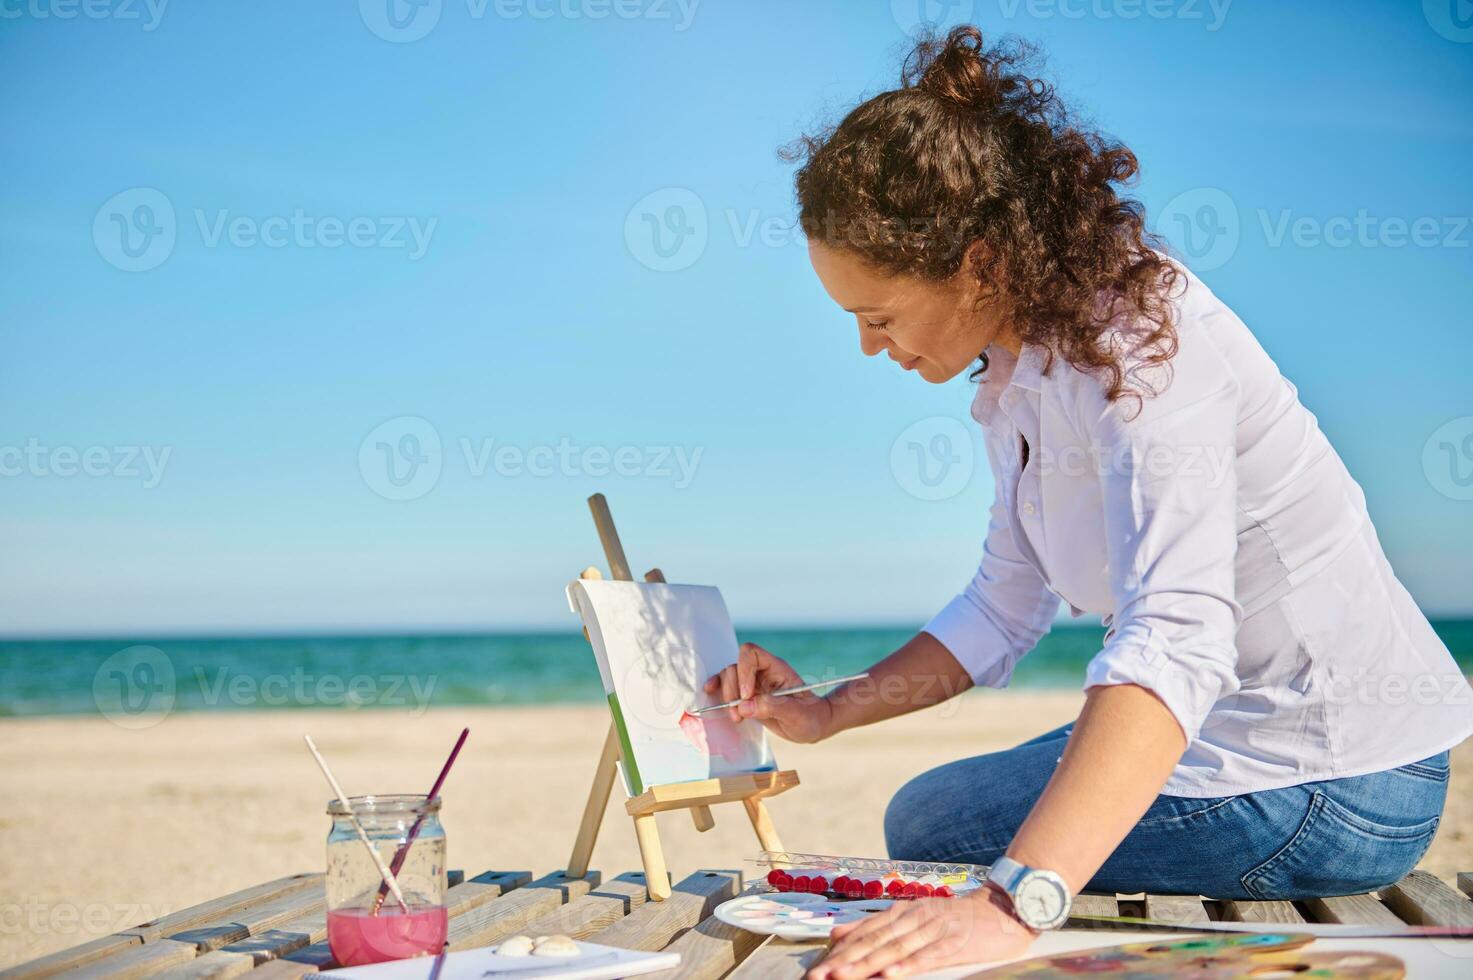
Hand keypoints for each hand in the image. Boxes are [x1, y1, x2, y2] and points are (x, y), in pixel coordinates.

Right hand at [703, 643, 834, 743]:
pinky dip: (719, 689)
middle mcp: (763, 672)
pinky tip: (712, 693)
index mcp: (777, 668)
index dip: (744, 672)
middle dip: (733, 690)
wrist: (814, 725)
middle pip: (736, 667)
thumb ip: (772, 707)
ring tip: (737, 716)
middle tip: (740, 712)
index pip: (751, 653)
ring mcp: (754, 683)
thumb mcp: (797, 714)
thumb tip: (744, 706)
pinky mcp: (748, 696)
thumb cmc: (811, 717)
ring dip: (727, 695)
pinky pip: (728, 686)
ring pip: (729, 677)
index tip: (747, 696)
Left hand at [807, 889, 1037, 979]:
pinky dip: (909, 965)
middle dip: (844, 961)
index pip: (864, 933)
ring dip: (868, 964)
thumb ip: (874, 925)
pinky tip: (891, 975)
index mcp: (901, 912)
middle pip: (873, 942)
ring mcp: (934, 929)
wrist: (1003, 908)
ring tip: (844, 977)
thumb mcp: (911, 916)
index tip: (816, 969)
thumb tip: (836, 932)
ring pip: (895, 949)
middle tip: (820, 977)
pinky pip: (928, 956)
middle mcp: (913, 918)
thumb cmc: (954, 918)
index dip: (839, 952)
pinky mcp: (954, 943)